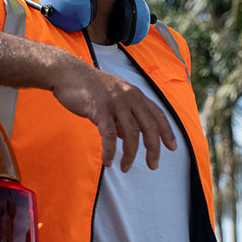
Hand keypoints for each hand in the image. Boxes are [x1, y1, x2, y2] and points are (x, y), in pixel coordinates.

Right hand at [50, 57, 176, 171]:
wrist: (68, 73)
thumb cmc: (90, 88)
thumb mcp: (114, 99)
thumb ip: (122, 117)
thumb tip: (126, 137)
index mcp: (135, 94)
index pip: (158, 114)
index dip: (167, 132)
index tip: (173, 148)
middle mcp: (129, 97)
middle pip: (149, 126)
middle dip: (154, 148)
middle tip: (153, 165)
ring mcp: (115, 102)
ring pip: (131, 133)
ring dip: (130, 154)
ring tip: (125, 168)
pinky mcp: (99, 109)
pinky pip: (108, 135)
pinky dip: (110, 151)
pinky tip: (108, 161)